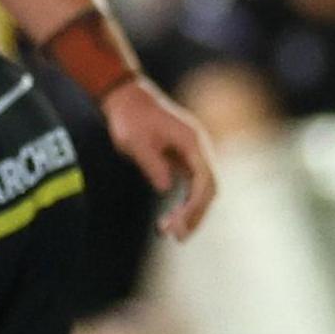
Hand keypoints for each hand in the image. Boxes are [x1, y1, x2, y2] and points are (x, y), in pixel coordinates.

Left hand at [102, 77, 216, 240]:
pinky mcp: (183, 157)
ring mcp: (192, 153)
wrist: (126, 98)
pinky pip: (190, 184)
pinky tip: (171, 218)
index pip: (205, 180)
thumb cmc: (130, 117)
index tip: (179, 224)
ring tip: (171, 233)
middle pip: (208, 188)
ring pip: (201, 188)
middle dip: (195, 214)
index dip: (195, 206)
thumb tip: (166, 188)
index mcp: (193, 142)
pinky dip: (183, 202)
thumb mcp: (135, 142)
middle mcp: (199, 148)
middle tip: (176, 236)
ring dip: (190, 211)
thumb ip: (152, 164)